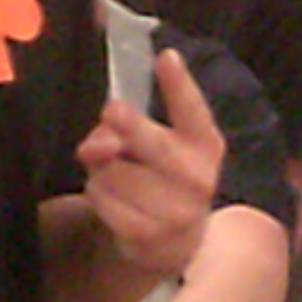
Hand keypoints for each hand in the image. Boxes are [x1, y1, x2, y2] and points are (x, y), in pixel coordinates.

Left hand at [77, 48, 223, 277]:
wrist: (177, 245)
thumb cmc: (163, 178)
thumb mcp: (156, 144)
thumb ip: (127, 128)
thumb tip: (96, 143)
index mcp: (205, 144)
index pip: (192, 109)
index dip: (178, 83)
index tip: (166, 57)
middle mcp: (197, 178)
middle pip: (154, 143)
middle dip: (129, 124)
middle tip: (112, 110)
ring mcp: (175, 212)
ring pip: (114, 171)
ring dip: (101, 167)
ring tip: (114, 171)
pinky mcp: (147, 236)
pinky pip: (102, 199)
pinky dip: (98, 192)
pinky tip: (113, 197)